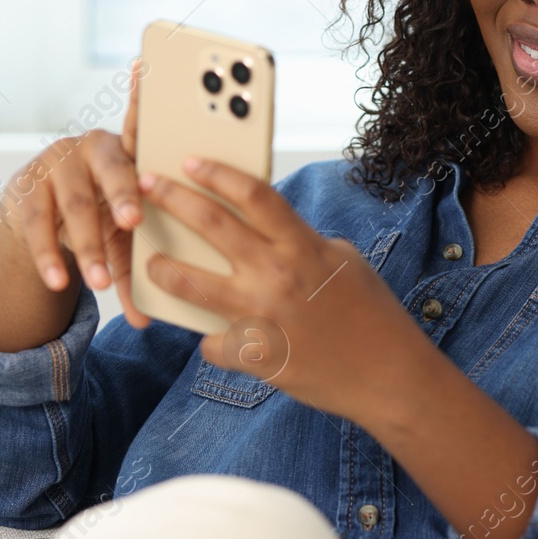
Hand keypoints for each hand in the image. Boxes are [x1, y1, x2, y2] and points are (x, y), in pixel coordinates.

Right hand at [0, 57, 150, 327]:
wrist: (40, 223)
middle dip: (122, 194)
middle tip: (133, 220)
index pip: (138, 124)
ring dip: (87, 247)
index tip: (144, 71)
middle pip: (110, 168)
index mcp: (126, 153)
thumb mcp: (122, 238)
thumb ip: (139, 270)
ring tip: (101, 283)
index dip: (142, 98)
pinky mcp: (24, 192)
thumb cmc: (98, 222)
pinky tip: (60, 279)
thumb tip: (154, 322)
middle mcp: (91, 151)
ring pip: (72, 206)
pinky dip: (49, 256)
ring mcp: (55, 168)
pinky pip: (37, 226)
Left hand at [136, 156, 432, 420]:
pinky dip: (213, 342)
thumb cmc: (374, 315)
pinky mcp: (255, 356)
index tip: (191, 163)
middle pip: (212, 225)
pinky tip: (215, 341)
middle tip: (148, 187)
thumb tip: (271, 236)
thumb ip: (305, 243)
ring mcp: (262, 316)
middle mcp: (277, 274)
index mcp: (303, 246)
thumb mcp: (345, 262)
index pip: (253, 194)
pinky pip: (214, 344)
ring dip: (164, 270)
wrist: (389, 375)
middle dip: (174, 200)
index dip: (217, 173)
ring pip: (191, 284)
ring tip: (152, 264)